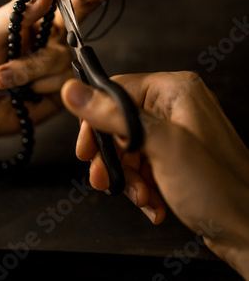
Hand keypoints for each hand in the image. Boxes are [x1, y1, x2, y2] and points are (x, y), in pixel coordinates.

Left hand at [0, 0, 108, 139]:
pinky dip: (38, 85)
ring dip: (30, 67)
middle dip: (85, 1)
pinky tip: (22, 92)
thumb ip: (17, 10)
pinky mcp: (62, 91)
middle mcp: (51, 38)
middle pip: (77, 15)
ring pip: (61, 55)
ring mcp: (58, 64)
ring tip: (2, 77)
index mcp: (34, 17)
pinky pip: (62, 82)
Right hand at [61, 72, 248, 277]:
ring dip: (129, 177)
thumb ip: (114, 116)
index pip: (117, 90)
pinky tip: (153, 202)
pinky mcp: (178, 157)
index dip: (96, 119)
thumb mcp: (160, 146)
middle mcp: (176, 107)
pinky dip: (143, 186)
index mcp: (175, 90)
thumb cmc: (219, 188)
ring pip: (130, 148)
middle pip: (121, 122)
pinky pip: (145, 164)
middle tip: (106, 178)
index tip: (87, 148)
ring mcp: (178, 133)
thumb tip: (74, 92)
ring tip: (142, 196)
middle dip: (114, 157)